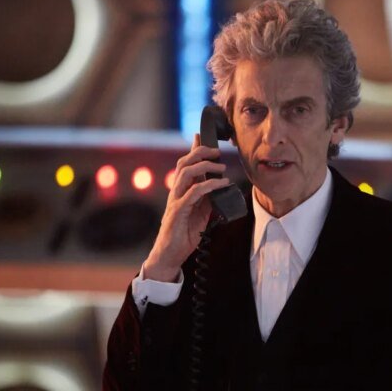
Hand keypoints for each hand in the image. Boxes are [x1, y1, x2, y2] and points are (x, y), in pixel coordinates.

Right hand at [143, 134, 229, 281]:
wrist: (169, 256)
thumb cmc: (183, 235)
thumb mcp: (201, 214)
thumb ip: (207, 200)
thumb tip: (220, 188)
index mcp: (180, 191)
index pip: (185, 164)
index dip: (193, 149)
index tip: (202, 136)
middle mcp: (176, 192)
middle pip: (183, 163)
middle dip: (200, 152)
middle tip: (217, 150)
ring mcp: (175, 201)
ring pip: (186, 173)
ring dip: (205, 166)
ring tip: (221, 167)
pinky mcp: (177, 212)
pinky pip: (193, 193)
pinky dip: (208, 186)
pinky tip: (220, 184)